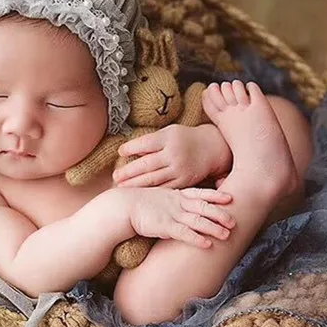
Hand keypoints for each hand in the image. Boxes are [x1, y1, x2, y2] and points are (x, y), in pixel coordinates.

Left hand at [113, 124, 231, 188]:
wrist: (212, 148)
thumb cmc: (185, 138)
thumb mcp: (169, 133)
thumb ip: (152, 142)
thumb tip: (130, 151)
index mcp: (169, 138)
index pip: (145, 144)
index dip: (131, 148)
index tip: (120, 152)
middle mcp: (174, 154)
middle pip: (146, 164)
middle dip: (128, 172)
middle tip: (114, 177)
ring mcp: (179, 169)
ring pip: (153, 179)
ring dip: (135, 184)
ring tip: (121, 187)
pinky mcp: (184, 181)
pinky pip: (164, 188)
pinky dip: (150, 191)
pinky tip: (140, 193)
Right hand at [127, 187, 234, 248]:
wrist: (121, 207)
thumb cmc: (139, 204)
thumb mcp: (159, 198)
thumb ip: (173, 201)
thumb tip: (183, 208)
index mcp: (176, 195)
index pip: (200, 193)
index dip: (216, 195)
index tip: (230, 197)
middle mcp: (177, 203)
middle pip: (203, 207)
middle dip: (220, 213)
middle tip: (234, 220)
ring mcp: (171, 214)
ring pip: (197, 221)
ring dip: (213, 227)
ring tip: (227, 234)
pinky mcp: (164, 226)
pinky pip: (184, 233)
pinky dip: (197, 239)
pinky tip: (208, 244)